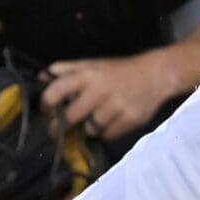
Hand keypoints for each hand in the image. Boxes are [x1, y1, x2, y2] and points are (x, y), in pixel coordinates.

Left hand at [40, 52, 181, 141]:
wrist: (157, 75)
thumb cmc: (120, 70)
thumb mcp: (93, 64)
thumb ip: (67, 69)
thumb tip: (41, 77)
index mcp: (87, 75)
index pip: (55, 92)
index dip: (46, 104)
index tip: (48, 110)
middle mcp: (100, 91)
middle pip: (70, 118)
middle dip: (61, 127)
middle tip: (59, 130)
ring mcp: (116, 107)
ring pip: (90, 129)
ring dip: (89, 128)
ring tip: (95, 121)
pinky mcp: (130, 119)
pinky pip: (108, 135)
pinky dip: (106, 133)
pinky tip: (110, 123)